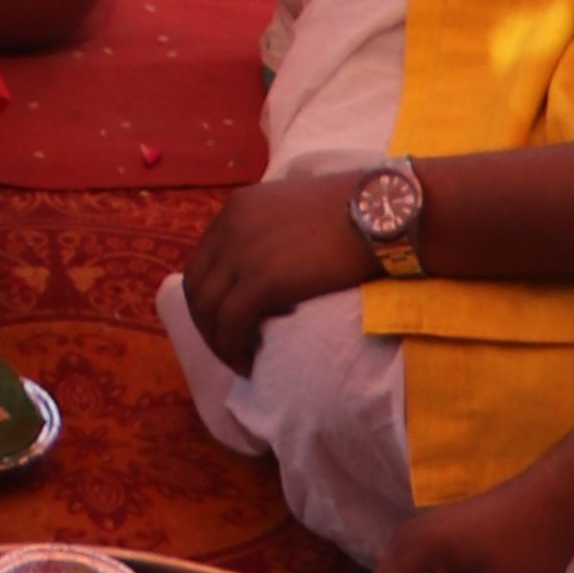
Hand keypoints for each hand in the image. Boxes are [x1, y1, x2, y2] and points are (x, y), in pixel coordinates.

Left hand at [176, 171, 379, 375]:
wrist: (377, 214)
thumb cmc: (350, 213)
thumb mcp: (294, 211)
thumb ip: (271, 232)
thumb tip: (271, 268)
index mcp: (237, 209)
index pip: (203, 261)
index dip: (210, 298)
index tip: (230, 322)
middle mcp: (230, 227)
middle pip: (196, 286)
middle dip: (207, 324)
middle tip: (231, 348)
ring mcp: (242, 252)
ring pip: (207, 309)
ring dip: (218, 342)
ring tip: (241, 361)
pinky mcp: (261, 280)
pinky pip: (230, 324)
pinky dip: (233, 349)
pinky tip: (252, 364)